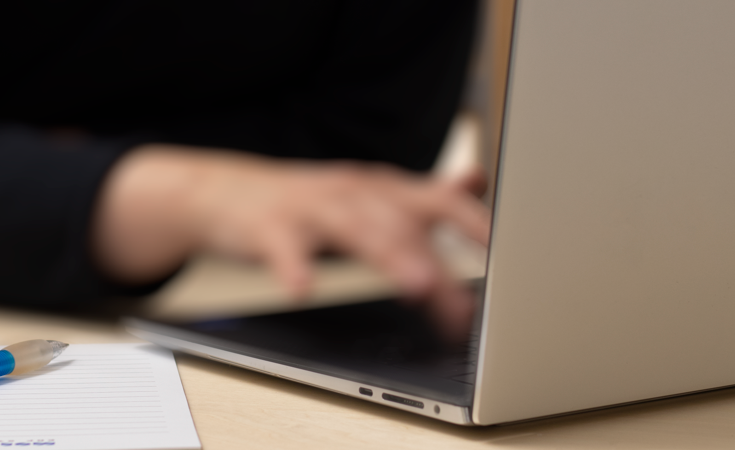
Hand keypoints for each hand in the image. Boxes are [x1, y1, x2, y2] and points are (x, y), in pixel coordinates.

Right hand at [93, 144, 490, 337]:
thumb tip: (479, 181)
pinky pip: (283, 250)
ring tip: (417, 286)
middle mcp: (352, 193)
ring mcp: (310, 208)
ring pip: (355, 229)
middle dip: (438, 261)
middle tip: (465, 304)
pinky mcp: (268, 229)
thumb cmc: (305, 203)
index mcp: (381, 189)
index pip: (442, 199)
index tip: (511, 258)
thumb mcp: (369, 194)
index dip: (478, 225)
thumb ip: (422, 195)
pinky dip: (294, 269)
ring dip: (389, 256)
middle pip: (403, 223)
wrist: (222, 191)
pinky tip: (303, 290)